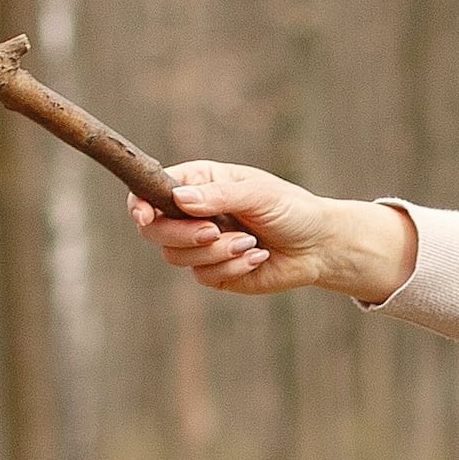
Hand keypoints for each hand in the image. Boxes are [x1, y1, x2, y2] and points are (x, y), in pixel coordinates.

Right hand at [130, 163, 414, 301]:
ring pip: (176, 256)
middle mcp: (192, 213)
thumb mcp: (258, 193)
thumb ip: (219, 195)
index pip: (151, 191)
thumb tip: (181, 200)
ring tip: (250, 243)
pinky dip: (232, 267)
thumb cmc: (290, 209)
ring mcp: (200, 245)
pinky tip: (257, 257)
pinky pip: (203, 276)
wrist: (318, 245)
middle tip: (213, 232)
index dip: (140, 204)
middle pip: (154, 229)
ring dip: (215, 252)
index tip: (144, 215)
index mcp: (198, 183)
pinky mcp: (213, 271)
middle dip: (182, 234)